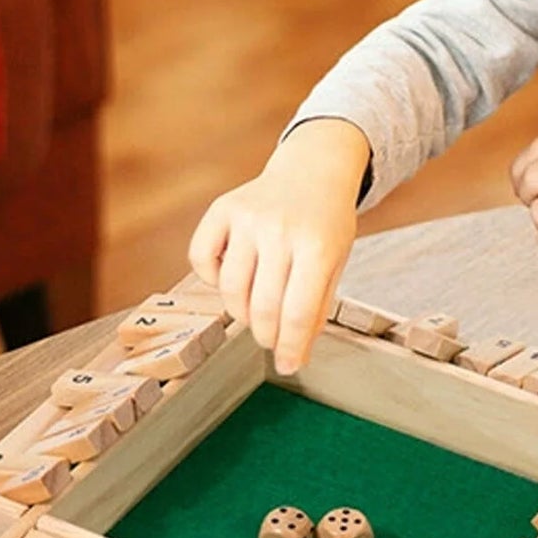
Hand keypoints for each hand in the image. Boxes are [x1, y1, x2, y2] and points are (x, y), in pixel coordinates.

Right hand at [188, 119, 370, 373]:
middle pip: (261, 306)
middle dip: (266, 335)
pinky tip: (232, 278)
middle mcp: (280, 229)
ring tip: (255, 311)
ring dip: (240, 313)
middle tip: (271, 340)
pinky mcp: (223, 208)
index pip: (297, 312)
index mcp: (318, 246)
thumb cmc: (326, 224)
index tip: (288, 367)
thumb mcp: (336, 261)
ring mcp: (248, 217)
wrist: (313, 170)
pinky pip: (201, 259)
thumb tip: (294, 356)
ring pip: (229, 288)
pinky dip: (211, 279)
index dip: (290, 348)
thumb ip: (317, 307)